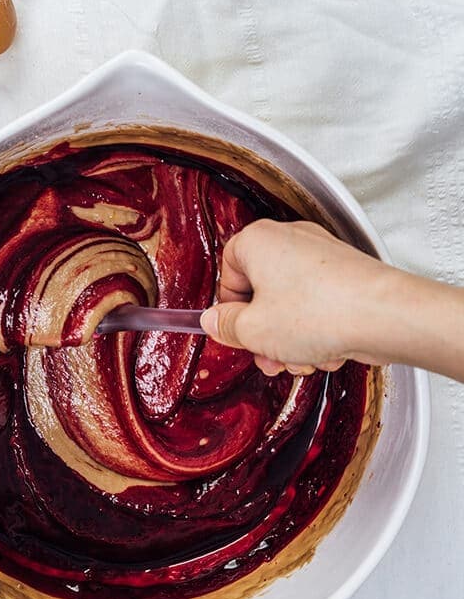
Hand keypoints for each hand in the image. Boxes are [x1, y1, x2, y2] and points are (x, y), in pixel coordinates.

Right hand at [201, 219, 393, 374]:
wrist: (385, 315)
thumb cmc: (319, 313)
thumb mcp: (253, 330)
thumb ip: (225, 326)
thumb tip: (214, 321)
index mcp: (258, 241)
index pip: (228, 271)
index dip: (229, 308)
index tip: (234, 332)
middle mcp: (290, 239)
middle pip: (261, 291)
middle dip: (263, 332)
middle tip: (267, 356)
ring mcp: (321, 255)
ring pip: (290, 302)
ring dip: (290, 337)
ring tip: (301, 360)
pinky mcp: (345, 274)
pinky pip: (318, 304)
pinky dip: (317, 329)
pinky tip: (326, 350)